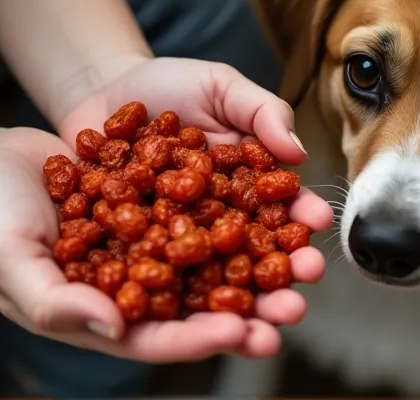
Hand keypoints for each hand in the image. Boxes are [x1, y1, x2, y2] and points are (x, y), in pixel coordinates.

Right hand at [0, 112, 331, 362]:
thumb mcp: (9, 260)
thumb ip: (53, 300)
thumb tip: (115, 327)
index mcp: (106, 312)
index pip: (161, 336)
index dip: (202, 338)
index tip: (244, 332)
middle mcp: (139, 280)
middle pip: (203, 303)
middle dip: (253, 308)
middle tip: (295, 305)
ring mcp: (154, 238)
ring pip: (218, 255)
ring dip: (262, 256)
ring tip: (305, 253)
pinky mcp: (164, 198)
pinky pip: (209, 203)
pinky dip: (243, 204)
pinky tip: (278, 198)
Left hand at [57, 56, 333, 354]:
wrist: (101, 91)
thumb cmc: (168, 86)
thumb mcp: (221, 86)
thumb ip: (262, 111)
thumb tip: (299, 153)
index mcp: (245, 186)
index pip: (279, 211)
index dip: (300, 223)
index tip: (318, 232)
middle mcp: (215, 220)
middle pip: (250, 257)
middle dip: (275, 283)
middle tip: (295, 304)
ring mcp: (172, 239)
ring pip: (207, 280)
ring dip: (233, 311)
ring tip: (254, 334)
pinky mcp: (132, 251)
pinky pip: (149, 278)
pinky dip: (167, 300)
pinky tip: (185, 322)